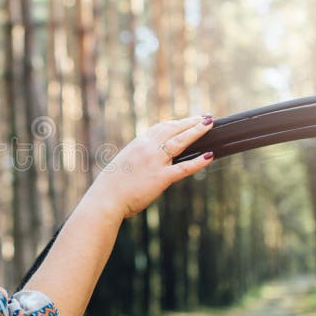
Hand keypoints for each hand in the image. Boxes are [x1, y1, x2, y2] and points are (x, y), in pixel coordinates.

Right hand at [87, 114, 214, 220]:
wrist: (106, 198)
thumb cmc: (112, 184)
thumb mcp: (125, 163)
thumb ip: (139, 157)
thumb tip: (150, 159)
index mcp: (138, 143)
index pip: (162, 127)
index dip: (178, 123)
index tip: (188, 120)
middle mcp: (148, 148)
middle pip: (173, 129)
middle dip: (191, 122)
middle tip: (206, 117)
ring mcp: (155, 162)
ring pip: (180, 141)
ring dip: (196, 131)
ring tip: (209, 125)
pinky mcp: (161, 178)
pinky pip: (184, 167)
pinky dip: (198, 162)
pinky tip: (209, 156)